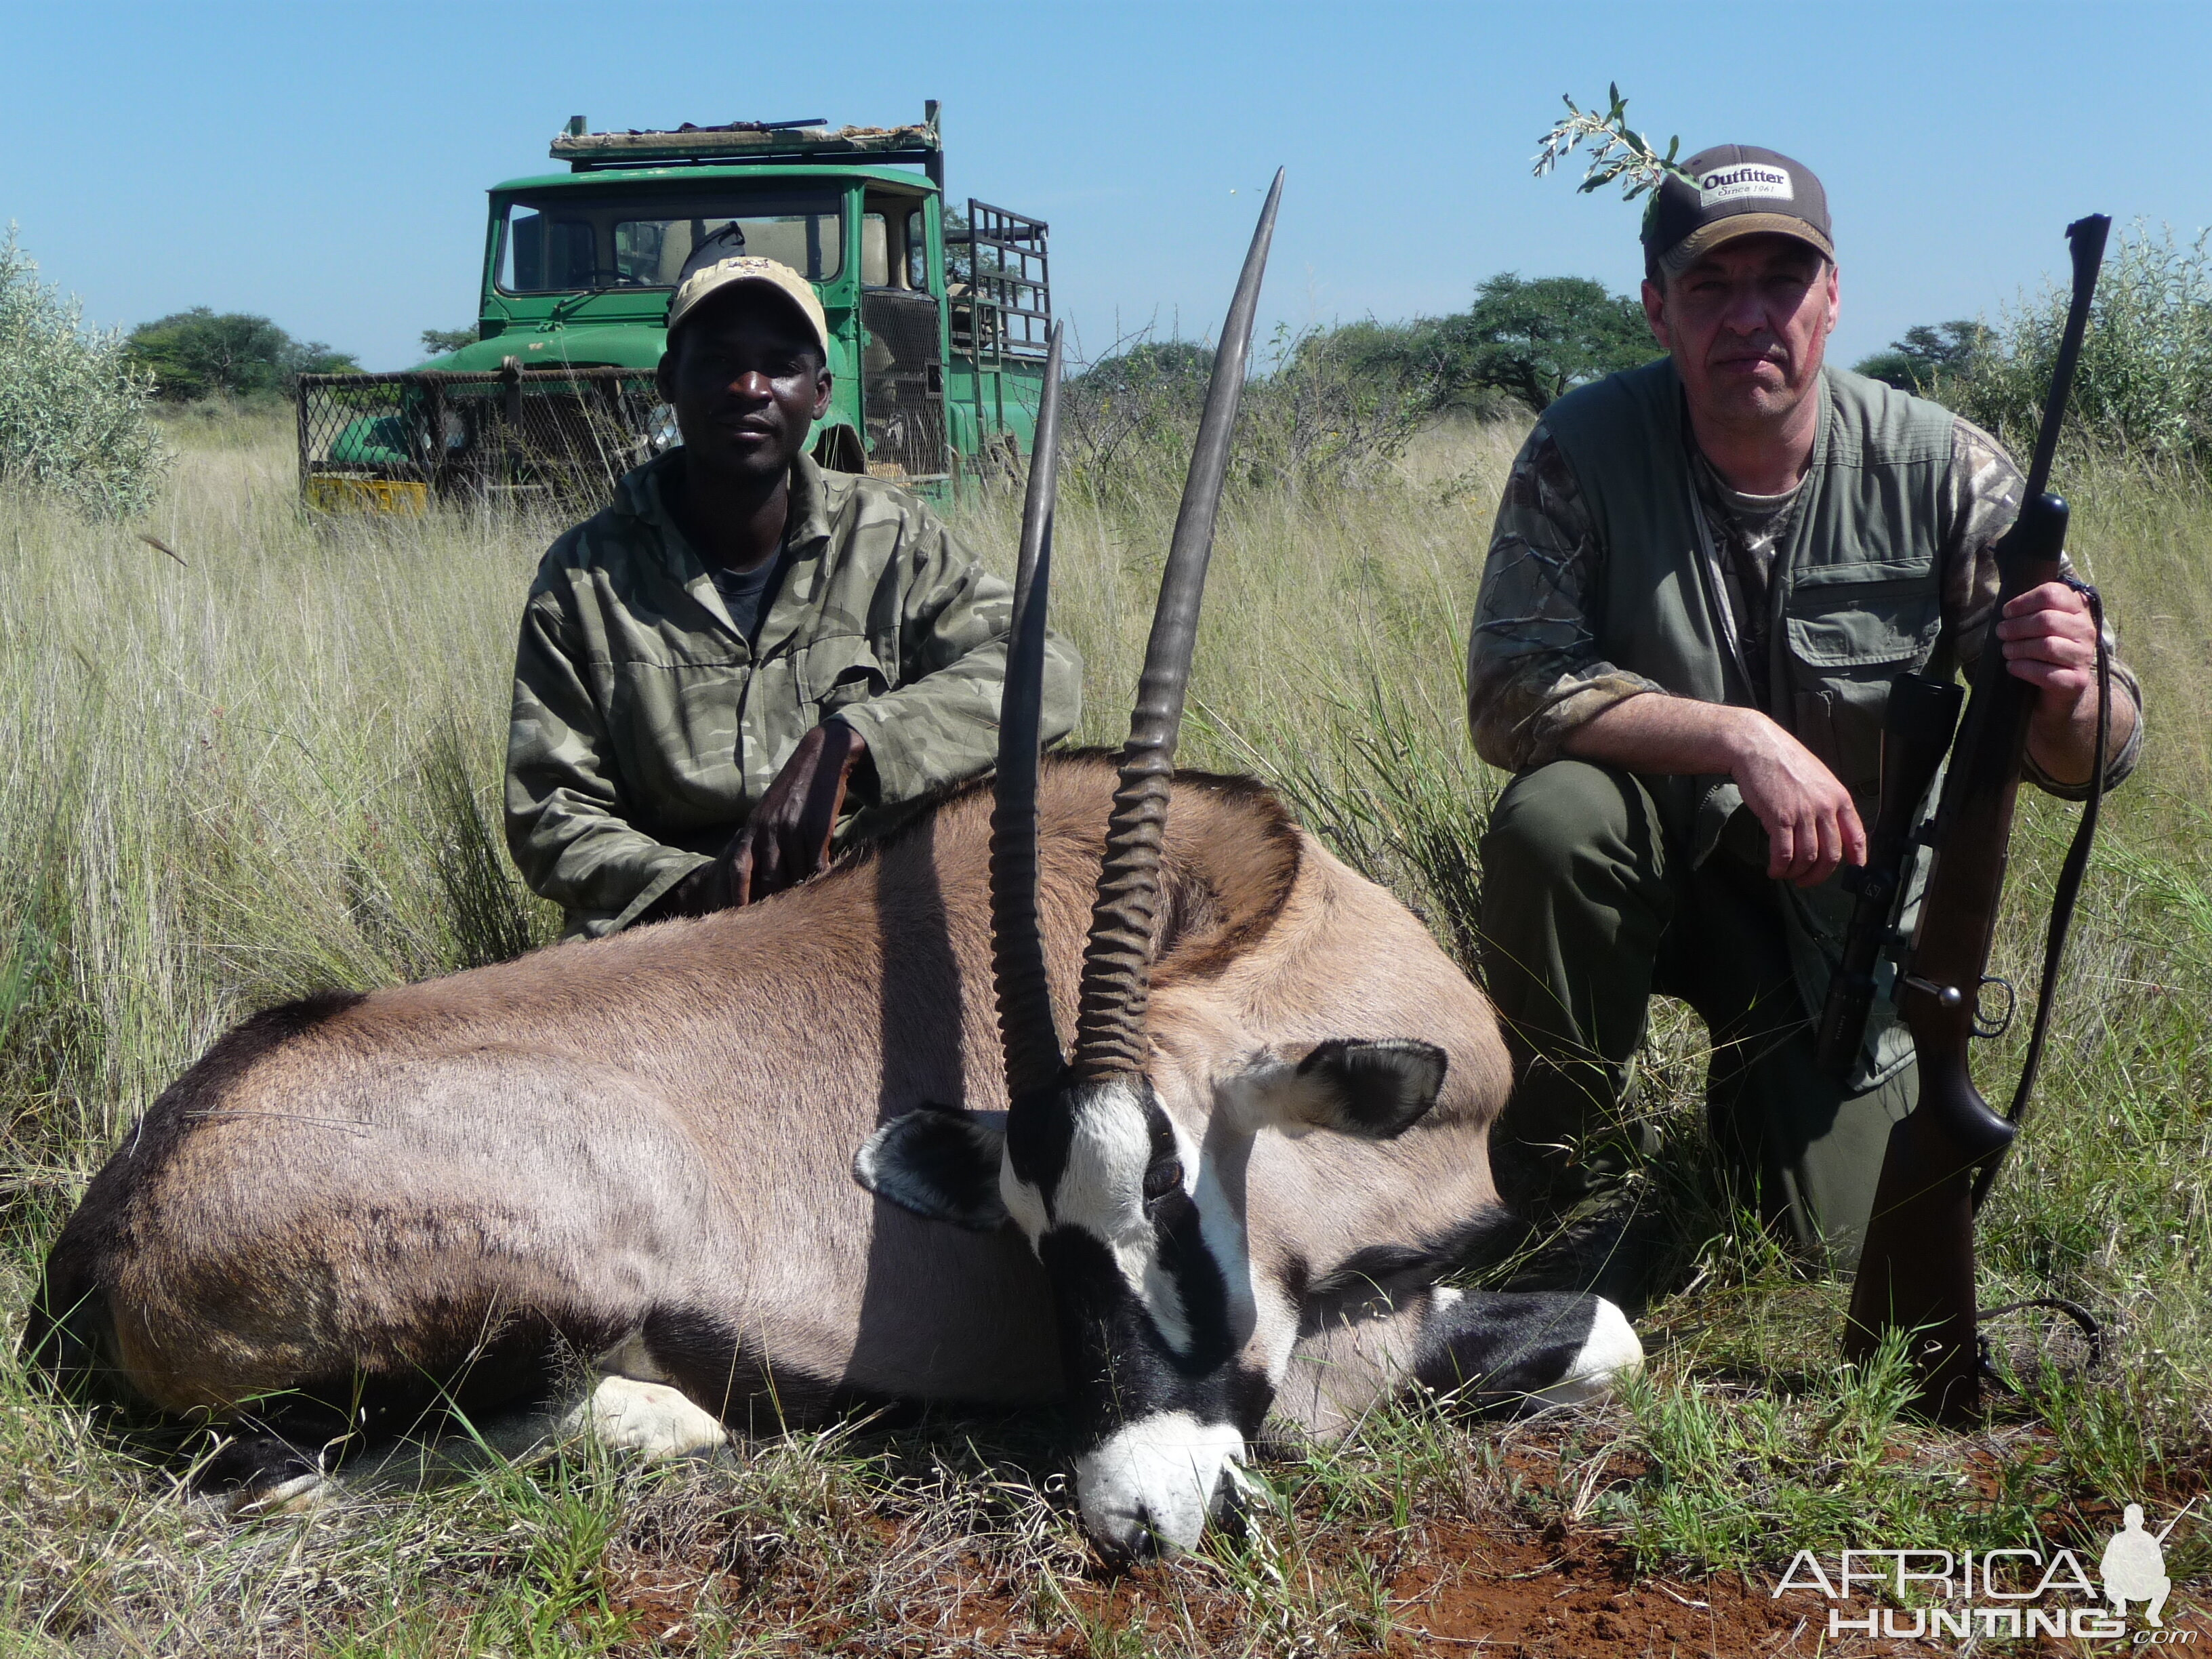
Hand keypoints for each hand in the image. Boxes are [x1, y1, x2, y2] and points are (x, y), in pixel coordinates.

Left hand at [717, 722, 868, 905]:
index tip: (740, 917)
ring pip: (794, 876)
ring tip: (804, 912)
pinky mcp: (817, 831)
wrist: (823, 758)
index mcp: (753, 826)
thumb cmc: (796, 789)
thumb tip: (759, 874)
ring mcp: (792, 831)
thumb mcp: (770, 811)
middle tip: (777, 924)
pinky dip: (819, 880)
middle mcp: (769, 830)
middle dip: (772, 902)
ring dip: (799, 893)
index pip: (739, 867)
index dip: (738, 894)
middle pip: (768, 879)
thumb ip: (762, 839)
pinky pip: (816, 866)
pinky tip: (823, 889)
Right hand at [1723, 709, 1867, 886]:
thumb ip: (1827, 803)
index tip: (1852, 870)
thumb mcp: (1818, 778)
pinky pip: (1784, 853)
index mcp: (1839, 797)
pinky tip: (1774, 869)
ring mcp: (1803, 813)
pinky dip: (1779, 867)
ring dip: (1796, 872)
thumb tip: (1829, 830)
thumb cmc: (1784, 761)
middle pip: (1831, 855)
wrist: (1757, 748)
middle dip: (1818, 875)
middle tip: (1806, 881)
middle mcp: (1825, 807)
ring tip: (1786, 873)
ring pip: (1807, 858)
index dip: (1856, 858)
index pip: (1856, 836)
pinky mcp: (1779, 818)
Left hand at [1995, 580, 2098, 716]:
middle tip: (2002, 633)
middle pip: (2046, 620)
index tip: (2007, 613)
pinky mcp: (2077, 680)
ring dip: (2018, 648)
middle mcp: (2086, 630)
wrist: (2059, 688)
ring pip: (2047, 646)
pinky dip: (2023, 668)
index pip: (2052, 594)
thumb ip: (2032, 611)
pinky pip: (2046, 673)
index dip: (2023, 602)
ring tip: (2007, 650)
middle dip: (2017, 626)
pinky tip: (2013, 666)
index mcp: (2078, 609)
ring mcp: (2084, 656)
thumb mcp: (2042, 625)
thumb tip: (2007, 609)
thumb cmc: (2044, 650)